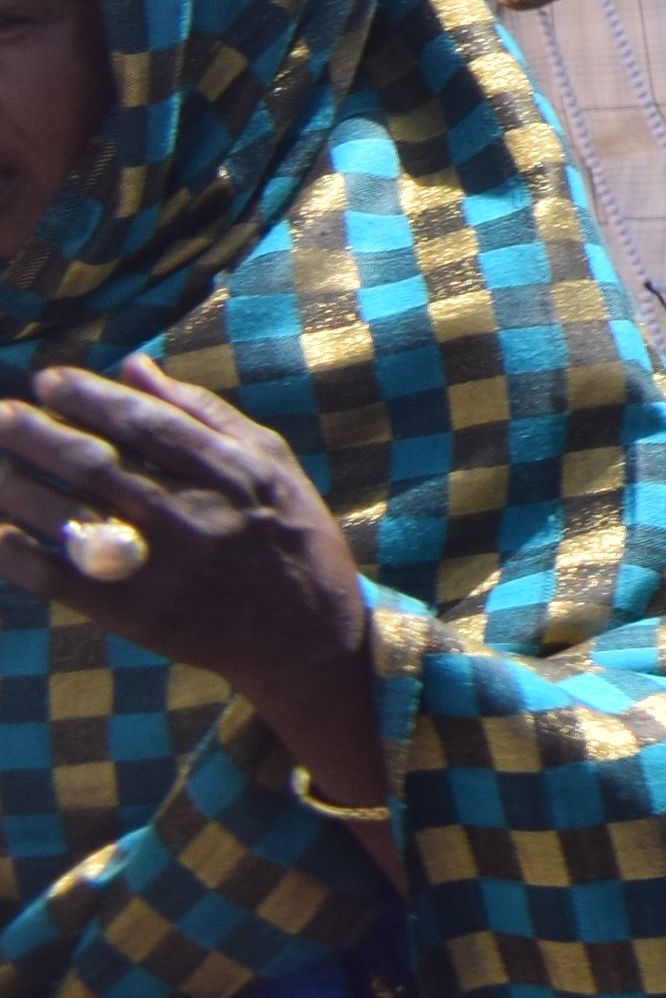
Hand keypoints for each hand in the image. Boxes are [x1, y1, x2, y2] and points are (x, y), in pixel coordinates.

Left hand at [0, 357, 375, 743]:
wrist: (303, 632)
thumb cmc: (289, 532)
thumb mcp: (269, 460)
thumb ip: (203, 410)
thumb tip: (133, 365)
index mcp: (229, 471)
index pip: (146, 424)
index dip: (91, 398)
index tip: (48, 380)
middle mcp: (191, 515)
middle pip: (96, 466)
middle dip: (39, 435)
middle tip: (0, 413)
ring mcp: (159, 568)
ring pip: (70, 517)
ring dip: (16, 487)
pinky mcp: (133, 614)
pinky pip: (60, 579)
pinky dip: (19, 554)